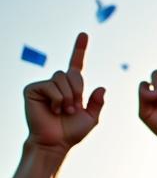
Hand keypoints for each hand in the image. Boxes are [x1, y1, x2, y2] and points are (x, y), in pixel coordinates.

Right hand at [23, 33, 104, 151]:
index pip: (76, 64)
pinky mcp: (33, 89)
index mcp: (71, 87)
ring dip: (68, 98)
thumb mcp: (91, 117)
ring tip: (63, 111)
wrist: (56, 143)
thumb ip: (97, 103)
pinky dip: (57, 99)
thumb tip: (102, 87)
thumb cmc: (71, 132)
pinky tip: (53, 109)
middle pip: (73, 74)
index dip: (80, 49)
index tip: (84, 34)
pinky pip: (51, 86)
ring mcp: (44, 85)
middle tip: (73, 109)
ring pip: (62, 79)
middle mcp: (57, 83)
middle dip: (78, 93)